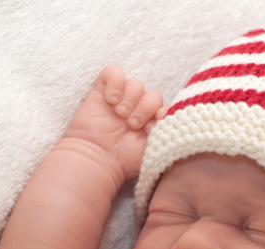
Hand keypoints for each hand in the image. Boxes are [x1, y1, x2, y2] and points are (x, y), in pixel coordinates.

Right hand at [63, 66, 164, 184]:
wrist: (97, 160)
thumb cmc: (124, 160)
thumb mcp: (152, 148)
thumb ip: (164, 129)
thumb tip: (167, 112)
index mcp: (150, 123)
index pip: (163, 107)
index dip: (160, 113)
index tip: (151, 127)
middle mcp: (137, 110)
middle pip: (153, 94)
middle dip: (145, 108)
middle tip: (132, 124)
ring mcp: (120, 100)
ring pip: (135, 83)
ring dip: (131, 98)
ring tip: (120, 114)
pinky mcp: (102, 92)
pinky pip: (113, 72)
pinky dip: (115, 83)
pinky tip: (111, 100)